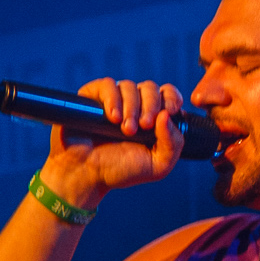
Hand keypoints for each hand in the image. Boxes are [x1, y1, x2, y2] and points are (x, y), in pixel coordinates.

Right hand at [38, 78, 186, 210]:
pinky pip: (107, 85)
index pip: (167, 94)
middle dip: (151, 105)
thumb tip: (167, 115)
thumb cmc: (120, 171)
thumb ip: (173, 144)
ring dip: (131, 107)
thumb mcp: (157, 166)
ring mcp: (112, 100)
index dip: (171, 97)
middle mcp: (133, 105)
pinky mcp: (92, 97)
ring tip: (125, 130)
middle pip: (149, 87)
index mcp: (152, 117)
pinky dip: (113, 99)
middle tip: (145, 125)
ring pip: (129, 85)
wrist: (86, 175)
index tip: (170, 110)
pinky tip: (113, 117)